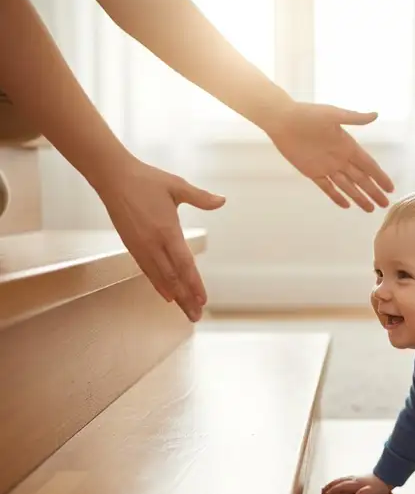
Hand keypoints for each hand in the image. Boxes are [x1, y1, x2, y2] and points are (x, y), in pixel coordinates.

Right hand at [93, 158, 225, 321]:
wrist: (113, 176)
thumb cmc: (147, 180)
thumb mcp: (176, 185)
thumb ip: (200, 197)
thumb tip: (222, 201)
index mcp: (167, 230)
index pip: (184, 264)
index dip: (194, 284)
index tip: (203, 300)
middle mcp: (153, 243)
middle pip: (173, 278)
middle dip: (186, 299)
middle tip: (197, 316)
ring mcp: (141, 247)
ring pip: (160, 278)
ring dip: (175, 297)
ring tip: (186, 312)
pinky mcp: (131, 246)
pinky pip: (147, 271)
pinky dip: (158, 285)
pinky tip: (167, 296)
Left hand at [264, 102, 393, 211]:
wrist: (283, 120)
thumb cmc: (308, 114)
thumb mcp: (333, 114)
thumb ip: (354, 118)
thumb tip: (376, 115)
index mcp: (348, 145)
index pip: (368, 165)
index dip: (380, 177)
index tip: (390, 188)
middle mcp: (340, 158)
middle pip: (361, 179)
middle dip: (373, 192)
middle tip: (385, 205)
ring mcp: (327, 166)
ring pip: (347, 186)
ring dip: (359, 198)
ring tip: (370, 209)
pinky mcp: (313, 172)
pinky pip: (328, 188)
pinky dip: (337, 197)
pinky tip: (347, 205)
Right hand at [321, 473, 392, 493]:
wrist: (387, 476)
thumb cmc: (380, 486)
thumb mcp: (373, 492)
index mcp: (356, 484)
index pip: (342, 487)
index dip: (333, 491)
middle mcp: (354, 480)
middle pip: (339, 482)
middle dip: (330, 486)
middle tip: (322, 491)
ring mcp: (356, 477)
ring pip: (341, 480)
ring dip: (333, 483)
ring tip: (327, 486)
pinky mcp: (358, 477)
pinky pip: (345, 479)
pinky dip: (339, 481)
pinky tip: (339, 482)